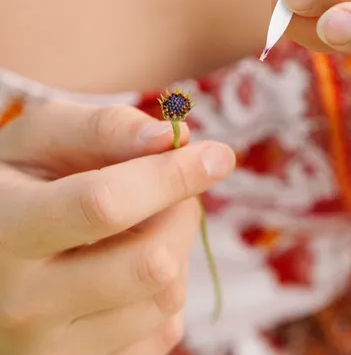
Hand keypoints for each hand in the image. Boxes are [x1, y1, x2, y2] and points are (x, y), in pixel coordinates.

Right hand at [0, 102, 234, 353]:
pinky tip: (130, 272)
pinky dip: (165, 291)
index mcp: (5, 230)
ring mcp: (52, 350)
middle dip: (181, 213)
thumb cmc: (20, 188)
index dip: (171, 177)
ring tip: (140, 231)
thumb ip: (103, 128)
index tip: (219, 156)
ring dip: (176, 251)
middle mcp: (22, 303)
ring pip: (166, 297)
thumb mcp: (40, 141)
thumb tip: (174, 136)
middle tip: (170, 192)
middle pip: (152, 261)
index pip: (104, 205)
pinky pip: (164, 332)